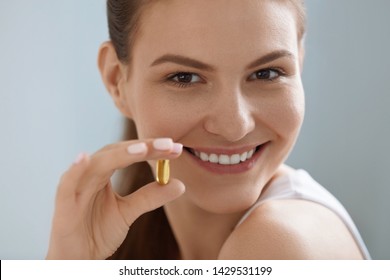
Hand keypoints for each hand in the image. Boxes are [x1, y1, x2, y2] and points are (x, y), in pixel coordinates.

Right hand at [46, 138, 184, 258]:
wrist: (78, 259)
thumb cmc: (97, 231)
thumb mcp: (128, 212)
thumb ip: (150, 197)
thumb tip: (180, 184)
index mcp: (104, 173)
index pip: (129, 153)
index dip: (152, 149)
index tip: (176, 148)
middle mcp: (90, 175)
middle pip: (116, 153)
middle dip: (142, 147)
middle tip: (168, 144)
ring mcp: (76, 188)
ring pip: (96, 165)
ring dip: (119, 155)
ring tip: (142, 149)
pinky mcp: (63, 206)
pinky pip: (66, 185)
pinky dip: (74, 171)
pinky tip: (83, 157)